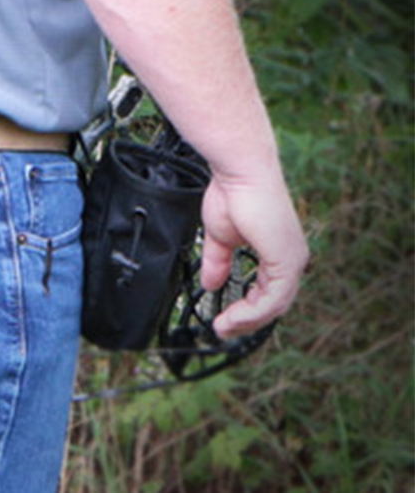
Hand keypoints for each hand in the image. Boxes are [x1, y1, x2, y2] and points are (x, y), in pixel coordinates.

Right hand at [198, 167, 308, 338]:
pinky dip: (251, 311)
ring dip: (247, 320)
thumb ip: (219, 262)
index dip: (247, 308)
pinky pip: (272, 298)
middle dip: (247, 321)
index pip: (268, 290)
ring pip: (275, 305)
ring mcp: (292, 260)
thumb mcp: (221, 237)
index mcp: (279, 251)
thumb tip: (211, 284)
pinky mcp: (287, 261)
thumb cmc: (233, 194)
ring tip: (223, 326)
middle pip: (274, 304)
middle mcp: (292, 258)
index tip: (223, 317)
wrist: (240, 173)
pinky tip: (232, 316)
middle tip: (222, 329)